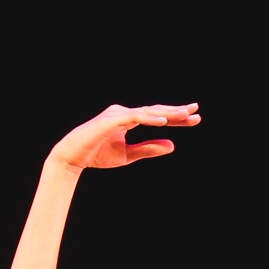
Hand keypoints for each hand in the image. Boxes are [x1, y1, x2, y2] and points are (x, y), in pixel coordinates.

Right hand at [49, 102, 199, 171]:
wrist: (72, 157)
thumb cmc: (97, 154)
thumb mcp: (128, 155)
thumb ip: (149, 148)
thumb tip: (173, 145)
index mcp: (129, 118)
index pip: (157, 117)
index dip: (175, 118)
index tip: (194, 119)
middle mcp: (124, 112)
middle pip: (155, 111)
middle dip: (176, 112)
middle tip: (196, 111)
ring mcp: (117, 114)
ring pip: (147, 112)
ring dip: (166, 114)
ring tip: (184, 115)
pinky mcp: (110, 121)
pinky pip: (133, 117)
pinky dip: (148, 118)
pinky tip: (163, 121)